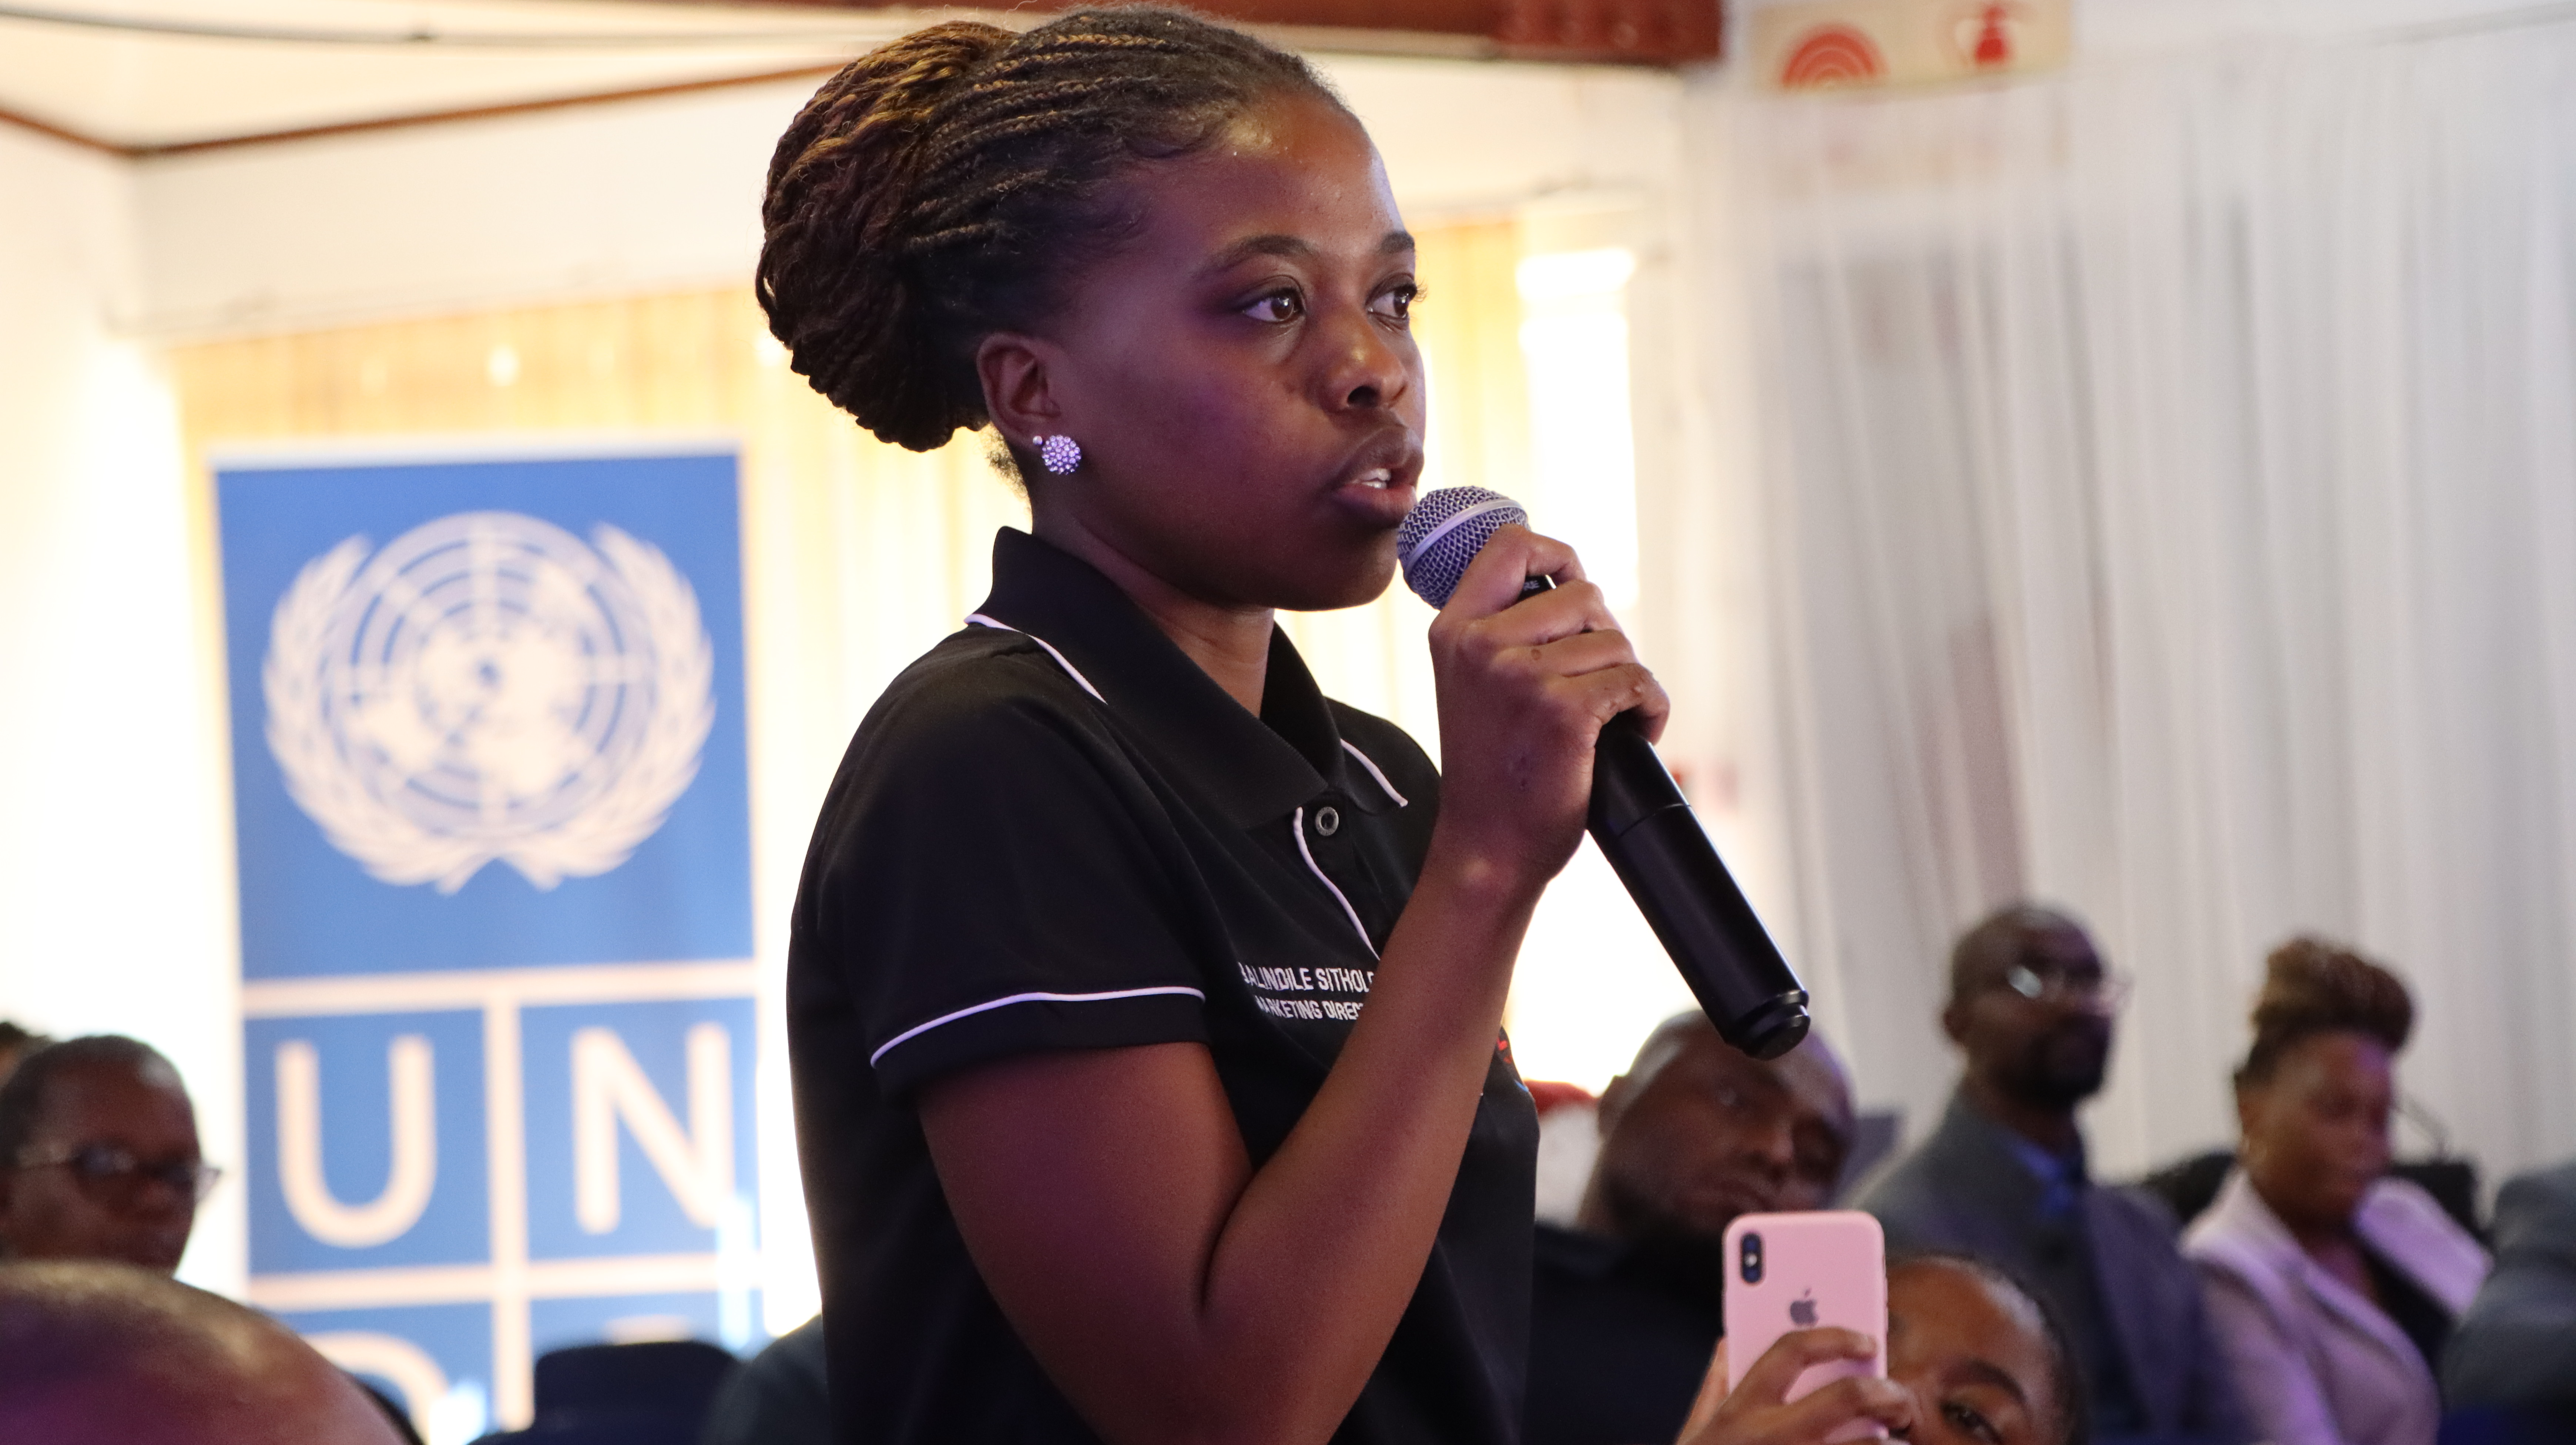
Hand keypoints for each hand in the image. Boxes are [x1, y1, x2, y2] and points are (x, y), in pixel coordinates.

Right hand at [1422, 523, 1667, 884]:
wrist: (1487, 847)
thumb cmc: (1494, 769)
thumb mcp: (1474, 683)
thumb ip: (1503, 631)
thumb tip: (1569, 582)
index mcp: (1455, 630)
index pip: (1511, 543)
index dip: (1558, 555)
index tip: (1572, 587)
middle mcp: (1481, 645)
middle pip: (1583, 594)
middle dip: (1604, 637)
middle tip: (1591, 685)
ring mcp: (1520, 676)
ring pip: (1615, 644)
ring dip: (1626, 681)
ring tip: (1605, 720)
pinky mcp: (1562, 710)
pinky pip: (1636, 682)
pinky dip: (1648, 711)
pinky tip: (1628, 736)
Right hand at [1677, 1330, 1913, 1444]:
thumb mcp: (1697, 1430)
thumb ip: (1715, 1385)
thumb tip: (1729, 1342)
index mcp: (1740, 1409)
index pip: (1792, 1351)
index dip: (1835, 1337)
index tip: (1866, 1340)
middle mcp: (1773, 1436)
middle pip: (1847, 1396)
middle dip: (1885, 1390)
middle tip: (1897, 1395)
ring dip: (1893, 1438)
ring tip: (1897, 1436)